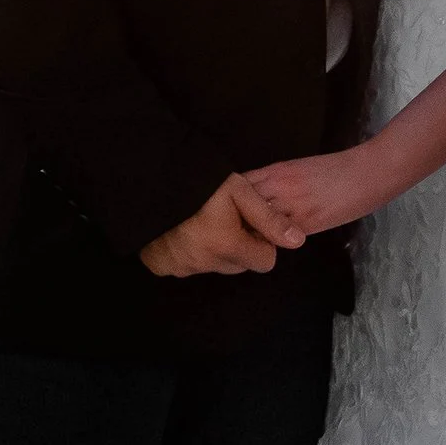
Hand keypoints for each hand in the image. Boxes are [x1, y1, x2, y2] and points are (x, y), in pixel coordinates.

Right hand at [139, 173, 306, 277]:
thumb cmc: (199, 181)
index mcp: (227, 246)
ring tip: (203, 220)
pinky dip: (189, 252)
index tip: (250, 222)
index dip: (262, 241)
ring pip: (214, 265)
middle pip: (240, 264)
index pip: (266, 262)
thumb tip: (298, 241)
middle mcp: (204, 263)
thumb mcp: (240, 191)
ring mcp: (180, 267)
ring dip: (215, 249)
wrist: (148, 177)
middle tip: (226, 217)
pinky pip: (186, 266)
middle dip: (240, 245)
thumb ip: (269, 218)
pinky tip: (184, 230)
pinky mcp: (160, 265)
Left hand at [244, 144, 387, 236]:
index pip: (240, 185)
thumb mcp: (302, 168)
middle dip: (234, 218)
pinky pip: (278, 237)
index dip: (230, 199)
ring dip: (250, 233)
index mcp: (277, 171)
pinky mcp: (306, 224)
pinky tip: (269, 247)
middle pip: (241, 206)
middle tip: (230, 231)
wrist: (368, 172)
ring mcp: (291, 206)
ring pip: (257, 224)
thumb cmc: (339, 169)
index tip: (227, 210)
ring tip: (246, 242)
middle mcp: (279, 187)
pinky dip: (271, 243)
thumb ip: (280, 181)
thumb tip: (265, 197)